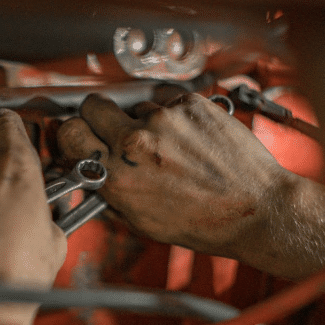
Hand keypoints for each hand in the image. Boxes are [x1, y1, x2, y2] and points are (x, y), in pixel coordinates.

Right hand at [56, 93, 293, 257]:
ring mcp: (165, 119)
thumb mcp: (143, 221)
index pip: (69, 133)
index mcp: (118, 176)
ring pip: (135, 105)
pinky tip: (190, 139)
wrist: (256, 208)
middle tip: (114, 129)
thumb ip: (111, 191)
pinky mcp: (190, 104)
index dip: (73, 134)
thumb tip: (92, 172)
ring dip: (144, 121)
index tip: (80, 136)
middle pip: (93, 106)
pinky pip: (167, 102)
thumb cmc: (206, 222)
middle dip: (99, 117)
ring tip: (169, 146)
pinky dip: (175, 116)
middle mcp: (137, 143)